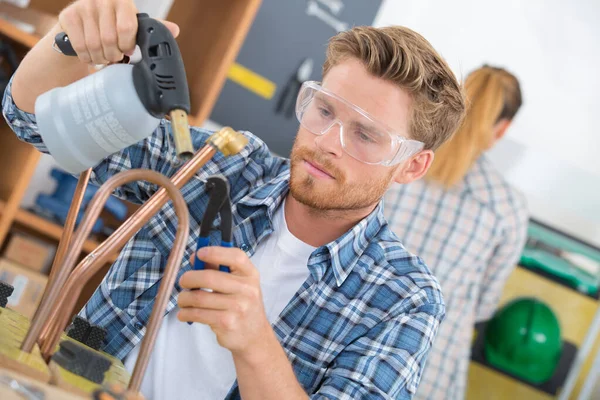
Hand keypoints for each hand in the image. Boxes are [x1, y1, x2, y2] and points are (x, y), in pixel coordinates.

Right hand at [58, 0, 179, 64]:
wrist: (80, 22)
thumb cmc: (111, 23)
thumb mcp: (131, 22)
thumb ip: (150, 26)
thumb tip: (175, 30)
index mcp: (122, 1)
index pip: (127, 28)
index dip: (128, 45)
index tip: (128, 50)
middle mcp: (102, 0)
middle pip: (110, 40)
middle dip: (114, 55)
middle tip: (115, 57)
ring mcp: (83, 7)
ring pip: (95, 46)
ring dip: (100, 58)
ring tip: (103, 57)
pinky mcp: (68, 16)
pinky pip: (80, 46)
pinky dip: (87, 57)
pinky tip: (91, 55)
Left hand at [177, 246, 272, 358]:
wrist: (254, 336)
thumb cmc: (242, 305)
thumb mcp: (238, 284)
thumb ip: (218, 269)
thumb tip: (195, 258)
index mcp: (250, 274)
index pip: (236, 257)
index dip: (215, 252)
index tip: (199, 254)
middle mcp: (247, 289)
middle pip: (210, 278)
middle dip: (189, 278)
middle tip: (183, 282)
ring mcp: (238, 307)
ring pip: (199, 297)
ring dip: (184, 298)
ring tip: (183, 300)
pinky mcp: (227, 323)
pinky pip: (198, 314)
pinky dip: (186, 312)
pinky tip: (185, 313)